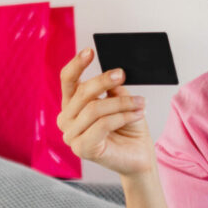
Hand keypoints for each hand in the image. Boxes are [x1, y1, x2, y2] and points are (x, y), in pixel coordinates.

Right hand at [57, 49, 155, 175]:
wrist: (140, 157)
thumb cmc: (129, 130)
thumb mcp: (122, 102)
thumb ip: (113, 89)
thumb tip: (113, 76)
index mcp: (72, 106)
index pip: (68, 81)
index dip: (77, 64)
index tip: (90, 51)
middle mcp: (66, 120)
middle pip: (83, 92)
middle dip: (105, 81)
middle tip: (122, 74)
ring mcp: (71, 136)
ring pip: (95, 108)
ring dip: (121, 103)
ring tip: (141, 103)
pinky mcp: (82, 149)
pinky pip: (102, 124)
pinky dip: (122, 117)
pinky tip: (137, 114)